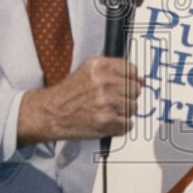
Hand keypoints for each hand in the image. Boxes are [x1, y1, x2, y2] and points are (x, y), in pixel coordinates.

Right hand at [17, 56, 142, 145]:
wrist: (52, 113)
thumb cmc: (69, 94)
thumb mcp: (88, 70)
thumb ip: (113, 70)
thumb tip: (140, 79)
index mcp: (100, 66)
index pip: (131, 70)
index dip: (131, 79)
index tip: (127, 84)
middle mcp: (104, 82)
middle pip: (135, 89)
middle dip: (127, 96)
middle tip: (113, 100)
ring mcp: (107, 102)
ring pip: (133, 107)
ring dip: (124, 112)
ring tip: (107, 111)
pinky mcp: (107, 120)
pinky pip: (128, 124)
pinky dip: (120, 126)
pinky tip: (107, 121)